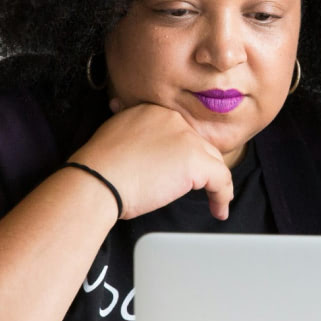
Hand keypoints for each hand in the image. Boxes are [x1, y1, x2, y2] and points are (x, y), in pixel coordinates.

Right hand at [70, 101, 233, 219]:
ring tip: (214, 200)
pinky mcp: (195, 161)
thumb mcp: (116, 139)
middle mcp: (173, 119)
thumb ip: (134, 137)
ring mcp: (186, 139)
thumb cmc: (99, 169)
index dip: (183, 154)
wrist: (97, 180)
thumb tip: (144, 152)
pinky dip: (222, 196)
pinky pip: (221, 179)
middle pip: (199, 145)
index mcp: (153, 111)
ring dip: (214, 182)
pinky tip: (219, 209)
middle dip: (201, 167)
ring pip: (212, 161)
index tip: (181, 170)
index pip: (180, 133)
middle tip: (199, 186)